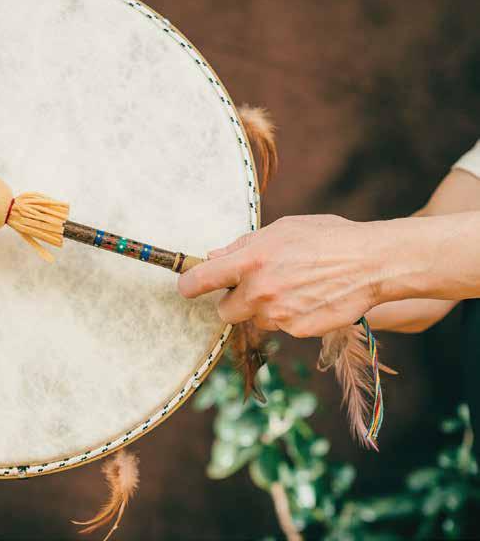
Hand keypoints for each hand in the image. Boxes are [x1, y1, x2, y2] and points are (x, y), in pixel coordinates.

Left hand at [178, 215, 386, 337]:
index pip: (201, 280)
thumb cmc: (327, 238)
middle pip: (224, 310)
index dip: (189, 285)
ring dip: (265, 308)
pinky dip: (290, 317)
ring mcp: (279, 313)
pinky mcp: (297, 330)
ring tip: (294, 286)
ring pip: (256, 319)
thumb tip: (212, 257)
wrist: (373, 263)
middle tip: (255, 286)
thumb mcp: (282, 230)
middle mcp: (260, 290)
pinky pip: (282, 327)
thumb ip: (242, 246)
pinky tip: (310, 298)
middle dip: (234, 301)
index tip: (186, 287)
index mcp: (251, 259)